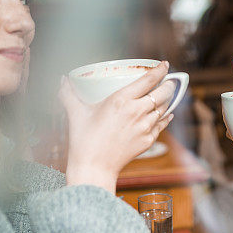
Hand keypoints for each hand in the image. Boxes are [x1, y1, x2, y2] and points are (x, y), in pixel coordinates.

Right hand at [59, 62, 175, 192]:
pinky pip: (162, 125)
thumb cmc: (83, 140)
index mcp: (121, 99)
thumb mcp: (76, 113)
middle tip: (170, 80)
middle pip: (163, 92)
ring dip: (168, 100)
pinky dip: (166, 117)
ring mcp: (145, 126)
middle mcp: (137, 111)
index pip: (149, 79)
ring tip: (167, 95)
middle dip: (170, 84)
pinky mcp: (148, 141)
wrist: (93, 168)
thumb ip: (68, 94)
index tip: (165, 64)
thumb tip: (62, 79)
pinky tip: (167, 114)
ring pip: (164, 108)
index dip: (160, 70)